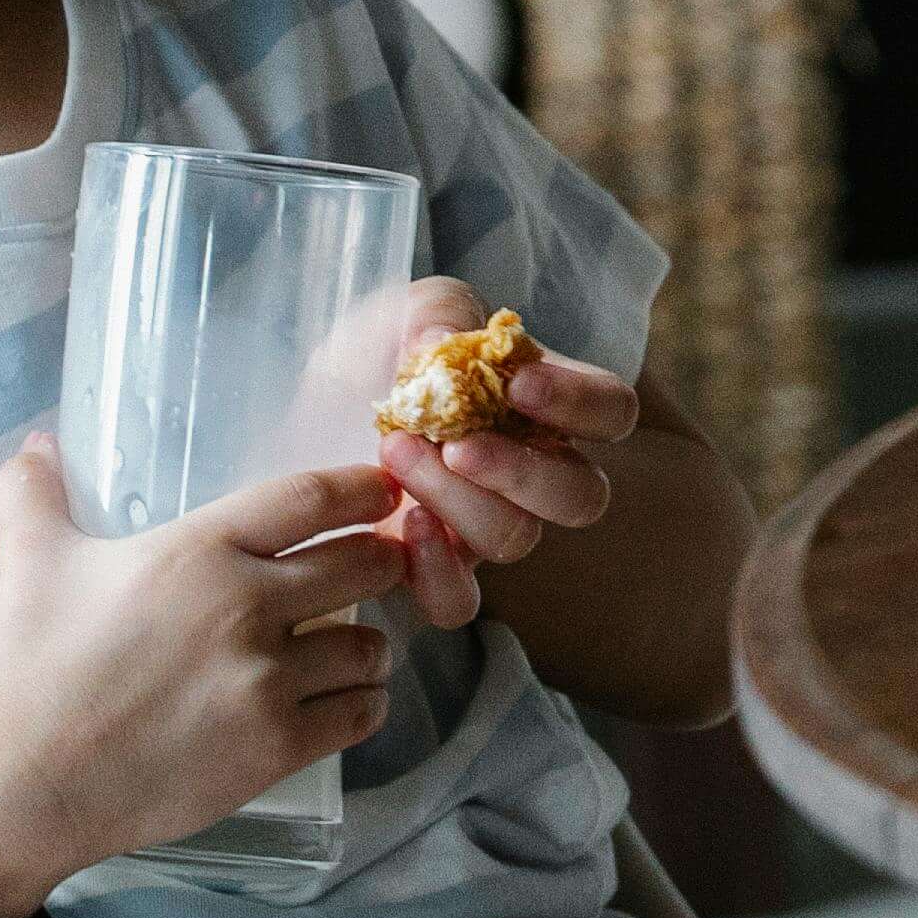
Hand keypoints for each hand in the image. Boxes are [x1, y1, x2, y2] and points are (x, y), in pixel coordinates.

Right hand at [0, 437, 408, 917]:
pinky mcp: (275, 747)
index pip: (314, 497)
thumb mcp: (27, 564)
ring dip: (368, 644)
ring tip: (347, 648)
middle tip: (375, 569)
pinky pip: (361, 713)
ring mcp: (266, 680)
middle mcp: (246, 606)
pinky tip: (343, 700)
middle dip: (381, 561)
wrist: (21, 786)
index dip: (363, 489)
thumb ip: (34, 494)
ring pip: (371, 645)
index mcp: (200, 550)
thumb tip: (35, 443)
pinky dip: (362, 704)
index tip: (384, 491)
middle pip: (366, 563)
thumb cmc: (25, 670)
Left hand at [366, 278, 637, 630]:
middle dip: (522, 471)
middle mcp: (532, 472)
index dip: (580, 403)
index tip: (518, 383)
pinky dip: (439, 573)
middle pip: (581, 496)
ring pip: (515, 538)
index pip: (611, 411)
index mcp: (545, 406)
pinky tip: (404, 529)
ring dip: (459, 500)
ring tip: (398, 454)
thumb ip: (438, 314)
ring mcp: (485, 525)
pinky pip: (460, 603)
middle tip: (457, 444)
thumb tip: (449, 348)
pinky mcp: (434, 570)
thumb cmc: (374, 356)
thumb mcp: (403, 314)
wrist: (305, 414)